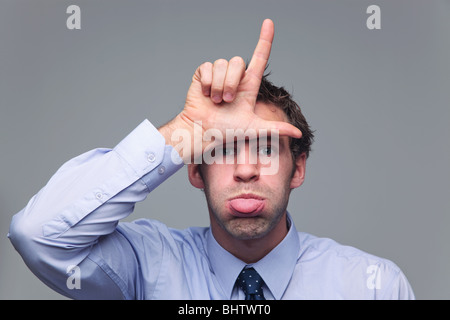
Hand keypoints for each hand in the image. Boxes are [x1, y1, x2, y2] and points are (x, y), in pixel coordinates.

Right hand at [160, 19, 301, 162]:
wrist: (203, 132)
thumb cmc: (227, 132)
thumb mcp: (255, 129)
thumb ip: (276, 129)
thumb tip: (299, 134)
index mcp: (248, 85)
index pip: (260, 57)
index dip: (265, 39)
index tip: (269, 22)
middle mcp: (235, 77)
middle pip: (238, 62)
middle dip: (232, 83)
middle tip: (226, 101)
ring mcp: (218, 75)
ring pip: (222, 64)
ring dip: (218, 85)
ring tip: (215, 100)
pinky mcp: (202, 74)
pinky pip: (207, 67)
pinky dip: (206, 82)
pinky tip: (204, 94)